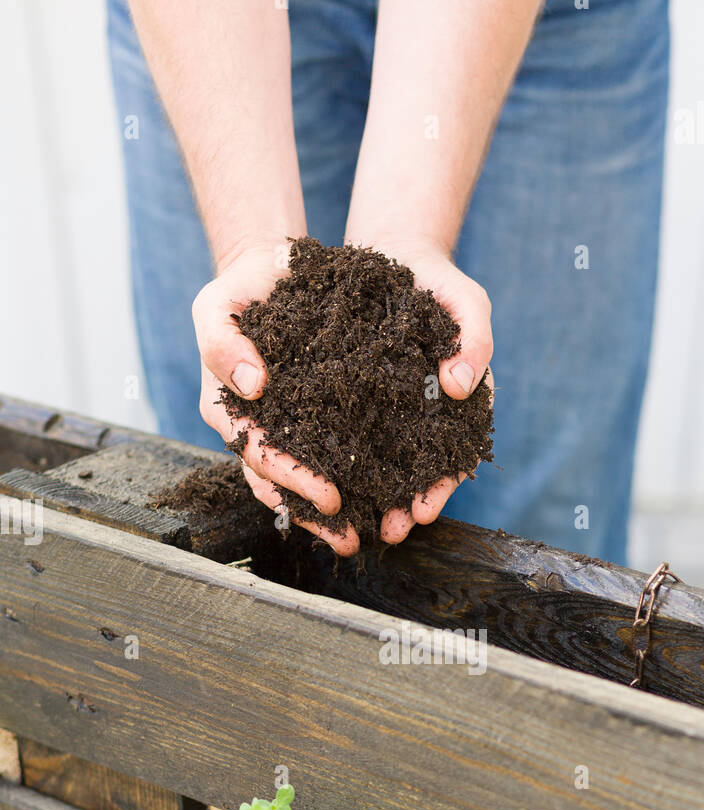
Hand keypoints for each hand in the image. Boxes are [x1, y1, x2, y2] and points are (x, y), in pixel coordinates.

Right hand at [193, 244, 359, 555]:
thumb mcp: (217, 304)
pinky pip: (333, 453)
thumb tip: (255, 387)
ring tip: (366, 535)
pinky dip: (353, 479)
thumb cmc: (243, 287)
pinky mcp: (316, 417)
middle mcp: (256, 427)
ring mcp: (286, 426)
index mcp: (229, 410)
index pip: (259, 455)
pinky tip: (380, 499)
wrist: (275, 269)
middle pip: (282, 483)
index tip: (330, 497)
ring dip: (331, 514)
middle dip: (315, 514)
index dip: (292, 480)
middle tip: (351, 537)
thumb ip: (222, 343)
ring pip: (304, 480)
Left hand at [360, 236, 493, 545]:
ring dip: (372, 497)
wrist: (392, 259)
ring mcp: (389, 413)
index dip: (441, 485)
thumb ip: (475, 340)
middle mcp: (425, 418)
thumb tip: (461, 385)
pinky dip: (338, 463)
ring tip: (358, 526)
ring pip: (381, 464)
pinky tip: (323, 486)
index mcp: (458, 406)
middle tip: (391, 531)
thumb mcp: (466, 301)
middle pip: (417, 472)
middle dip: (404, 505)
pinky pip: (346, 437)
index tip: (424, 508)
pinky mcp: (354, 402)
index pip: (455, 456)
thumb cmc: (437, 281)